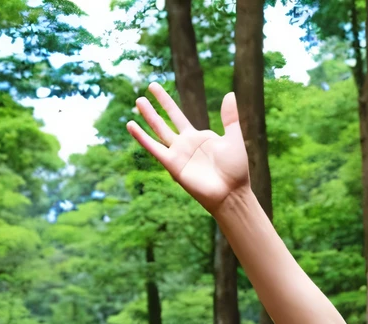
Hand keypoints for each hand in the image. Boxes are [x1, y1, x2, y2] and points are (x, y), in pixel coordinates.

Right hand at [126, 83, 249, 214]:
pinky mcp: (173, 164)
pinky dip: (142, 137)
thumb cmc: (235, 169)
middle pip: (165, 121)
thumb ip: (230, 118)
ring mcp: (177, 154)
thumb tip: (229, 94)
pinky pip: (154, 148)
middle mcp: (184, 144)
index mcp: (197, 137)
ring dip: (148, 117)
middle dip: (155, 106)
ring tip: (138, 101)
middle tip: (144, 90)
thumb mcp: (234, 138)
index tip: (155, 88)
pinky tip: (131, 125)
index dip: (166, 102)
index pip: (177, 115)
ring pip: (158, 131)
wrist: (231, 192)